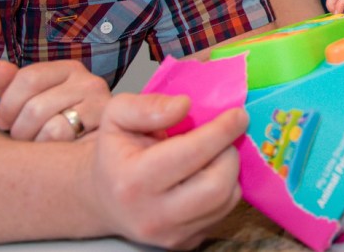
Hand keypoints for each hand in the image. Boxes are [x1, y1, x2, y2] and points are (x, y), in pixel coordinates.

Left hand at [0, 60, 110, 141]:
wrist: (93, 155)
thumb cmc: (56, 128)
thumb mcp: (29, 104)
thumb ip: (9, 86)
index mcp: (68, 70)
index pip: (28, 78)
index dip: (7, 105)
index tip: (3, 122)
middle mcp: (88, 80)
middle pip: (35, 106)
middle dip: (20, 130)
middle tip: (25, 138)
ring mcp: (99, 102)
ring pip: (48, 125)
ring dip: (35, 142)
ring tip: (41, 145)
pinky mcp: (103, 126)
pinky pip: (60, 136)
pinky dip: (50, 148)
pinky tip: (57, 151)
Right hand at [85, 93, 246, 248]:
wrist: (106, 199)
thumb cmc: (116, 153)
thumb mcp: (117, 116)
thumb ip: (147, 106)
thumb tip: (184, 105)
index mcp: (132, 181)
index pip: (191, 154)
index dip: (221, 131)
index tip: (238, 115)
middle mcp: (152, 215)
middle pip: (217, 185)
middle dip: (229, 152)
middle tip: (224, 135)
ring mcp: (171, 235)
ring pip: (226, 200)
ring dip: (230, 170)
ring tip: (214, 153)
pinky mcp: (187, 243)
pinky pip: (223, 213)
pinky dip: (226, 188)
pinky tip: (208, 173)